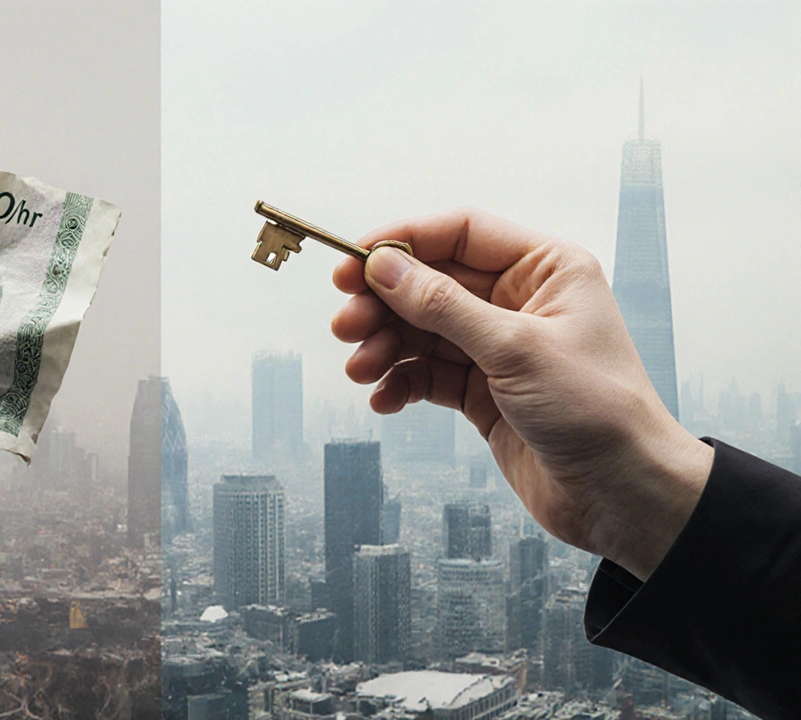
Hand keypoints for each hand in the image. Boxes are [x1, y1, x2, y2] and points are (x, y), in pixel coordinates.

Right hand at [332, 208, 712, 580]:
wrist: (623, 495)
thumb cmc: (597, 412)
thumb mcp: (515, 350)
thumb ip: (443, 306)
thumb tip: (383, 267)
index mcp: (545, 269)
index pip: (460, 233)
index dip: (403, 242)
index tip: (353, 261)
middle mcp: (519, 301)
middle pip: (430, 282)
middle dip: (384, 302)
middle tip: (345, 324)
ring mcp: (498, 347)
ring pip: (422, 330)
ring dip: (385, 346)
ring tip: (360, 368)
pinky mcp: (483, 392)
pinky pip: (428, 373)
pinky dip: (400, 382)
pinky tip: (384, 398)